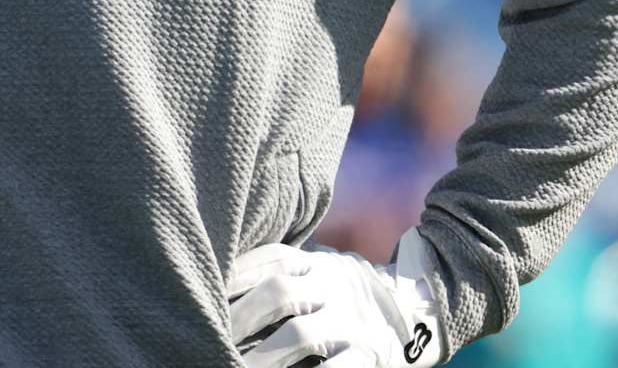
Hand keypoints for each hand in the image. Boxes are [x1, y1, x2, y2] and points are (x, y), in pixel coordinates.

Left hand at [227, 228, 442, 367]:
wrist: (411, 311)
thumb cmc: (341, 296)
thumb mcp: (317, 272)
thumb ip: (281, 272)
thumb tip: (222, 280)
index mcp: (315, 263)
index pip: (270, 259)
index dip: (236, 275)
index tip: (206, 292)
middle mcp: (333, 286)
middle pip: (279, 291)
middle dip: (241, 317)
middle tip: (212, 336)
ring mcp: (351, 322)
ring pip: (300, 334)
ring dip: (262, 356)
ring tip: (234, 367)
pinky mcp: (368, 355)